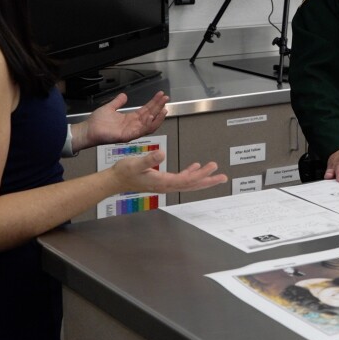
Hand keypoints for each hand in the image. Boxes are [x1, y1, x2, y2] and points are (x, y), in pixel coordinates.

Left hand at [77, 91, 168, 150]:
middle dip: (158, 106)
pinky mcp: (127, 136)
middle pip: (150, 116)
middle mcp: (133, 126)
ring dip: (157, 116)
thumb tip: (124, 95)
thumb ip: (118, 102)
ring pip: (149, 124)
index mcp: (130, 119)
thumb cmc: (97, 122)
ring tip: (164, 107)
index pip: (146, 110)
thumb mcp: (110, 108)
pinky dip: (148, 124)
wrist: (88, 130)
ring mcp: (131, 131)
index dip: (154, 103)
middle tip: (165, 98)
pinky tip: (152, 116)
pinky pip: (141, 130)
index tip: (160, 95)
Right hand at [111, 150, 226, 193]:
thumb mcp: (135, 163)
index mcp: (162, 182)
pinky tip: (195, 167)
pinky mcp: (162, 181)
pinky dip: (190, 173)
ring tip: (215, 172)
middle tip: (223, 177)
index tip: (212, 169)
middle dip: (208, 180)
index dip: (200, 175)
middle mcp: (166, 185)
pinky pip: (181, 179)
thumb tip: (162, 154)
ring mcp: (165, 184)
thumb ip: (149, 159)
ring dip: (202, 177)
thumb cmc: (124, 172)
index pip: (186, 180)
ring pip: (188, 182)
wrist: (115, 180)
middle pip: (192, 184)